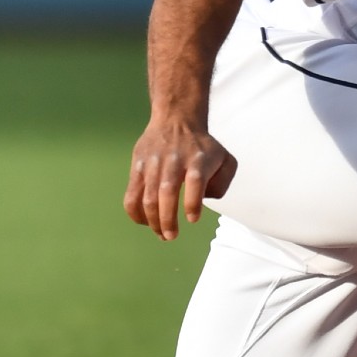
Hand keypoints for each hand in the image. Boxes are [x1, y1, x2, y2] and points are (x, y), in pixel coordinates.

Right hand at [123, 119, 238, 240]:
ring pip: (148, 196)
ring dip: (152, 220)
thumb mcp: (225, 159)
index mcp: (198, 159)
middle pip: (167, 191)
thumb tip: (205, 200)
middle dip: (168, 219)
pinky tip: (144, 222)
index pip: (195, 181)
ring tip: (161, 234)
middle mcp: (174, 160)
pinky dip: (135, 212)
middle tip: (171, 236)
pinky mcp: (138, 166)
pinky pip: (132, 194)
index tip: (192, 219)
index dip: (192, 203)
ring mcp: (153, 163)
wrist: (177, 120)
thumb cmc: (203, 148)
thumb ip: (223, 182)